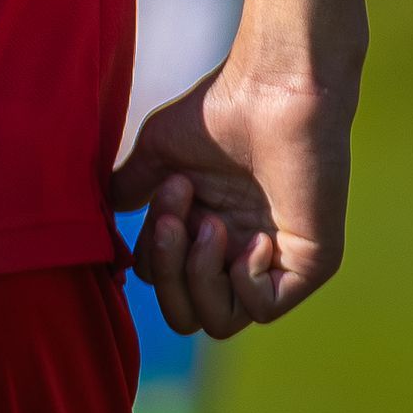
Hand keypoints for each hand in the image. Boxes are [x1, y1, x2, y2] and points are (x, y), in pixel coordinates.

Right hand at [111, 55, 358, 338]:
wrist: (272, 91)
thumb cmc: (217, 112)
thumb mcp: (159, 155)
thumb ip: (131, 189)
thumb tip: (105, 217)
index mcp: (202, 233)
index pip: (162, 280)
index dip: (153, 250)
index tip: (169, 191)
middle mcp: (234, 255)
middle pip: (185, 313)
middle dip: (167, 270)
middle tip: (178, 215)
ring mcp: (271, 264)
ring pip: (217, 321)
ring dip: (198, 273)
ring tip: (211, 222)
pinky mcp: (307, 266)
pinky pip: (261, 310)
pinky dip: (243, 279)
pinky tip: (251, 236)